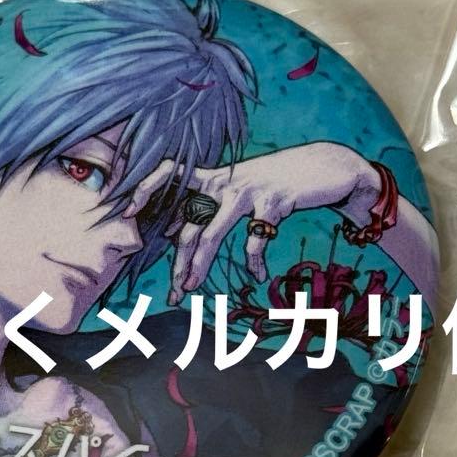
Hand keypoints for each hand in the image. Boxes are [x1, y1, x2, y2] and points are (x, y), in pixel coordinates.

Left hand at [124, 142, 376, 303]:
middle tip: (174, 290)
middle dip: (178, 262)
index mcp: (216, 178)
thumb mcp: (243, 189)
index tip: (128, 210)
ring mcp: (248, 190)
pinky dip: (254, 261)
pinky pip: (254, 239)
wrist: (329, 167)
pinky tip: (258, 275)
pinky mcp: (273, 200)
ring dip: (198, 265)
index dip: (146, 188)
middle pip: (189, 225)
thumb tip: (182, 230)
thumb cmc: (280, 184)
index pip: (171, 174)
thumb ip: (214, 205)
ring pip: (211, 234)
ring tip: (191, 288)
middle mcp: (226, 182)